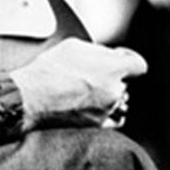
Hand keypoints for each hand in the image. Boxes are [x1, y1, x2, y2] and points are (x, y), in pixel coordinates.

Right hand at [8, 38, 146, 130]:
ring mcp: (107, 109)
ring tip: (85, 89)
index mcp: (112, 68)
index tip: (121, 58)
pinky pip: (112, 117)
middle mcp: (115, 91)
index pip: (139, 65)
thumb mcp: (73, 46)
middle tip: (92, 73)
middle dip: (112, 76)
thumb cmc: (49, 70)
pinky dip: (106, 111)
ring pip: (117, 99)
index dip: (130, 60)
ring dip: (107, 94)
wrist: (31, 97)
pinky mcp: (98, 124)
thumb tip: (111, 55)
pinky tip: (92, 105)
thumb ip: (99, 50)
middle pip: (124, 82)